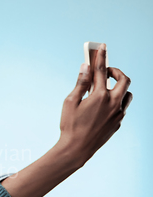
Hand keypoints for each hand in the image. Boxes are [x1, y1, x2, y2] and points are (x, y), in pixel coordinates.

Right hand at [58, 43, 132, 166]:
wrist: (77, 149)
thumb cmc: (70, 126)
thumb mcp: (70, 102)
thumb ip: (80, 84)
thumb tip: (85, 68)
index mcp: (99, 96)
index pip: (101, 71)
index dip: (101, 56)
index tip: (102, 47)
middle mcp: (113, 103)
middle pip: (124, 80)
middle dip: (116, 72)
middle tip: (106, 72)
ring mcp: (118, 114)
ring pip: (127, 94)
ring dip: (119, 88)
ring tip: (106, 90)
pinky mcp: (118, 122)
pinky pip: (122, 107)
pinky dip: (116, 101)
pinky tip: (103, 106)